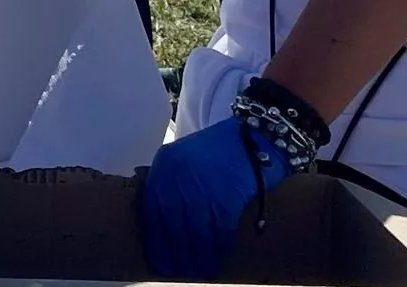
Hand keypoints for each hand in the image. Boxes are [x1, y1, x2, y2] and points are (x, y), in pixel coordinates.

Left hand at [140, 116, 293, 279]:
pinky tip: (222, 256)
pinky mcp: (225, 196)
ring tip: (204, 270)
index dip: (156, 240)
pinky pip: (220, 230)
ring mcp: (200, 186)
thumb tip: (167, 229)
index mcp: (164, 166)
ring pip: (195, 233)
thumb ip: (174, 187)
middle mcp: (177, 175)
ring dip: (200, 256)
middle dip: (176, 252)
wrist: (254, 135)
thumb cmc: (219, 152)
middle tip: (181, 271)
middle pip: (172, 225)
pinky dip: (221, 246)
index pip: (152, 211)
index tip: (160, 261)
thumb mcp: (185, 160)